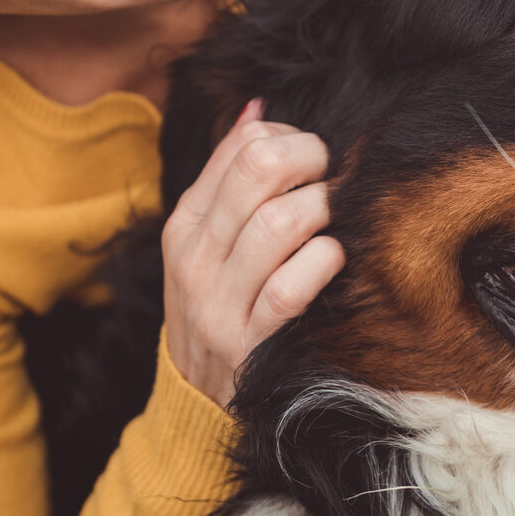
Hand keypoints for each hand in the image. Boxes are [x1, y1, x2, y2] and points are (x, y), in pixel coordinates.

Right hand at [161, 99, 345, 406]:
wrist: (193, 405)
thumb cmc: (216, 308)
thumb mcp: (205, 244)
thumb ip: (229, 177)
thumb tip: (257, 110)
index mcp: (186, 225)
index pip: (241, 146)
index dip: (290, 139)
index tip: (308, 162)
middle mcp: (197, 260)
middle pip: (261, 169)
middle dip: (311, 161)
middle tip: (328, 181)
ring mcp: (221, 304)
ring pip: (281, 222)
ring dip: (321, 213)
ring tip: (328, 226)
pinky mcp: (251, 345)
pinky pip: (293, 287)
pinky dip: (323, 264)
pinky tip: (329, 263)